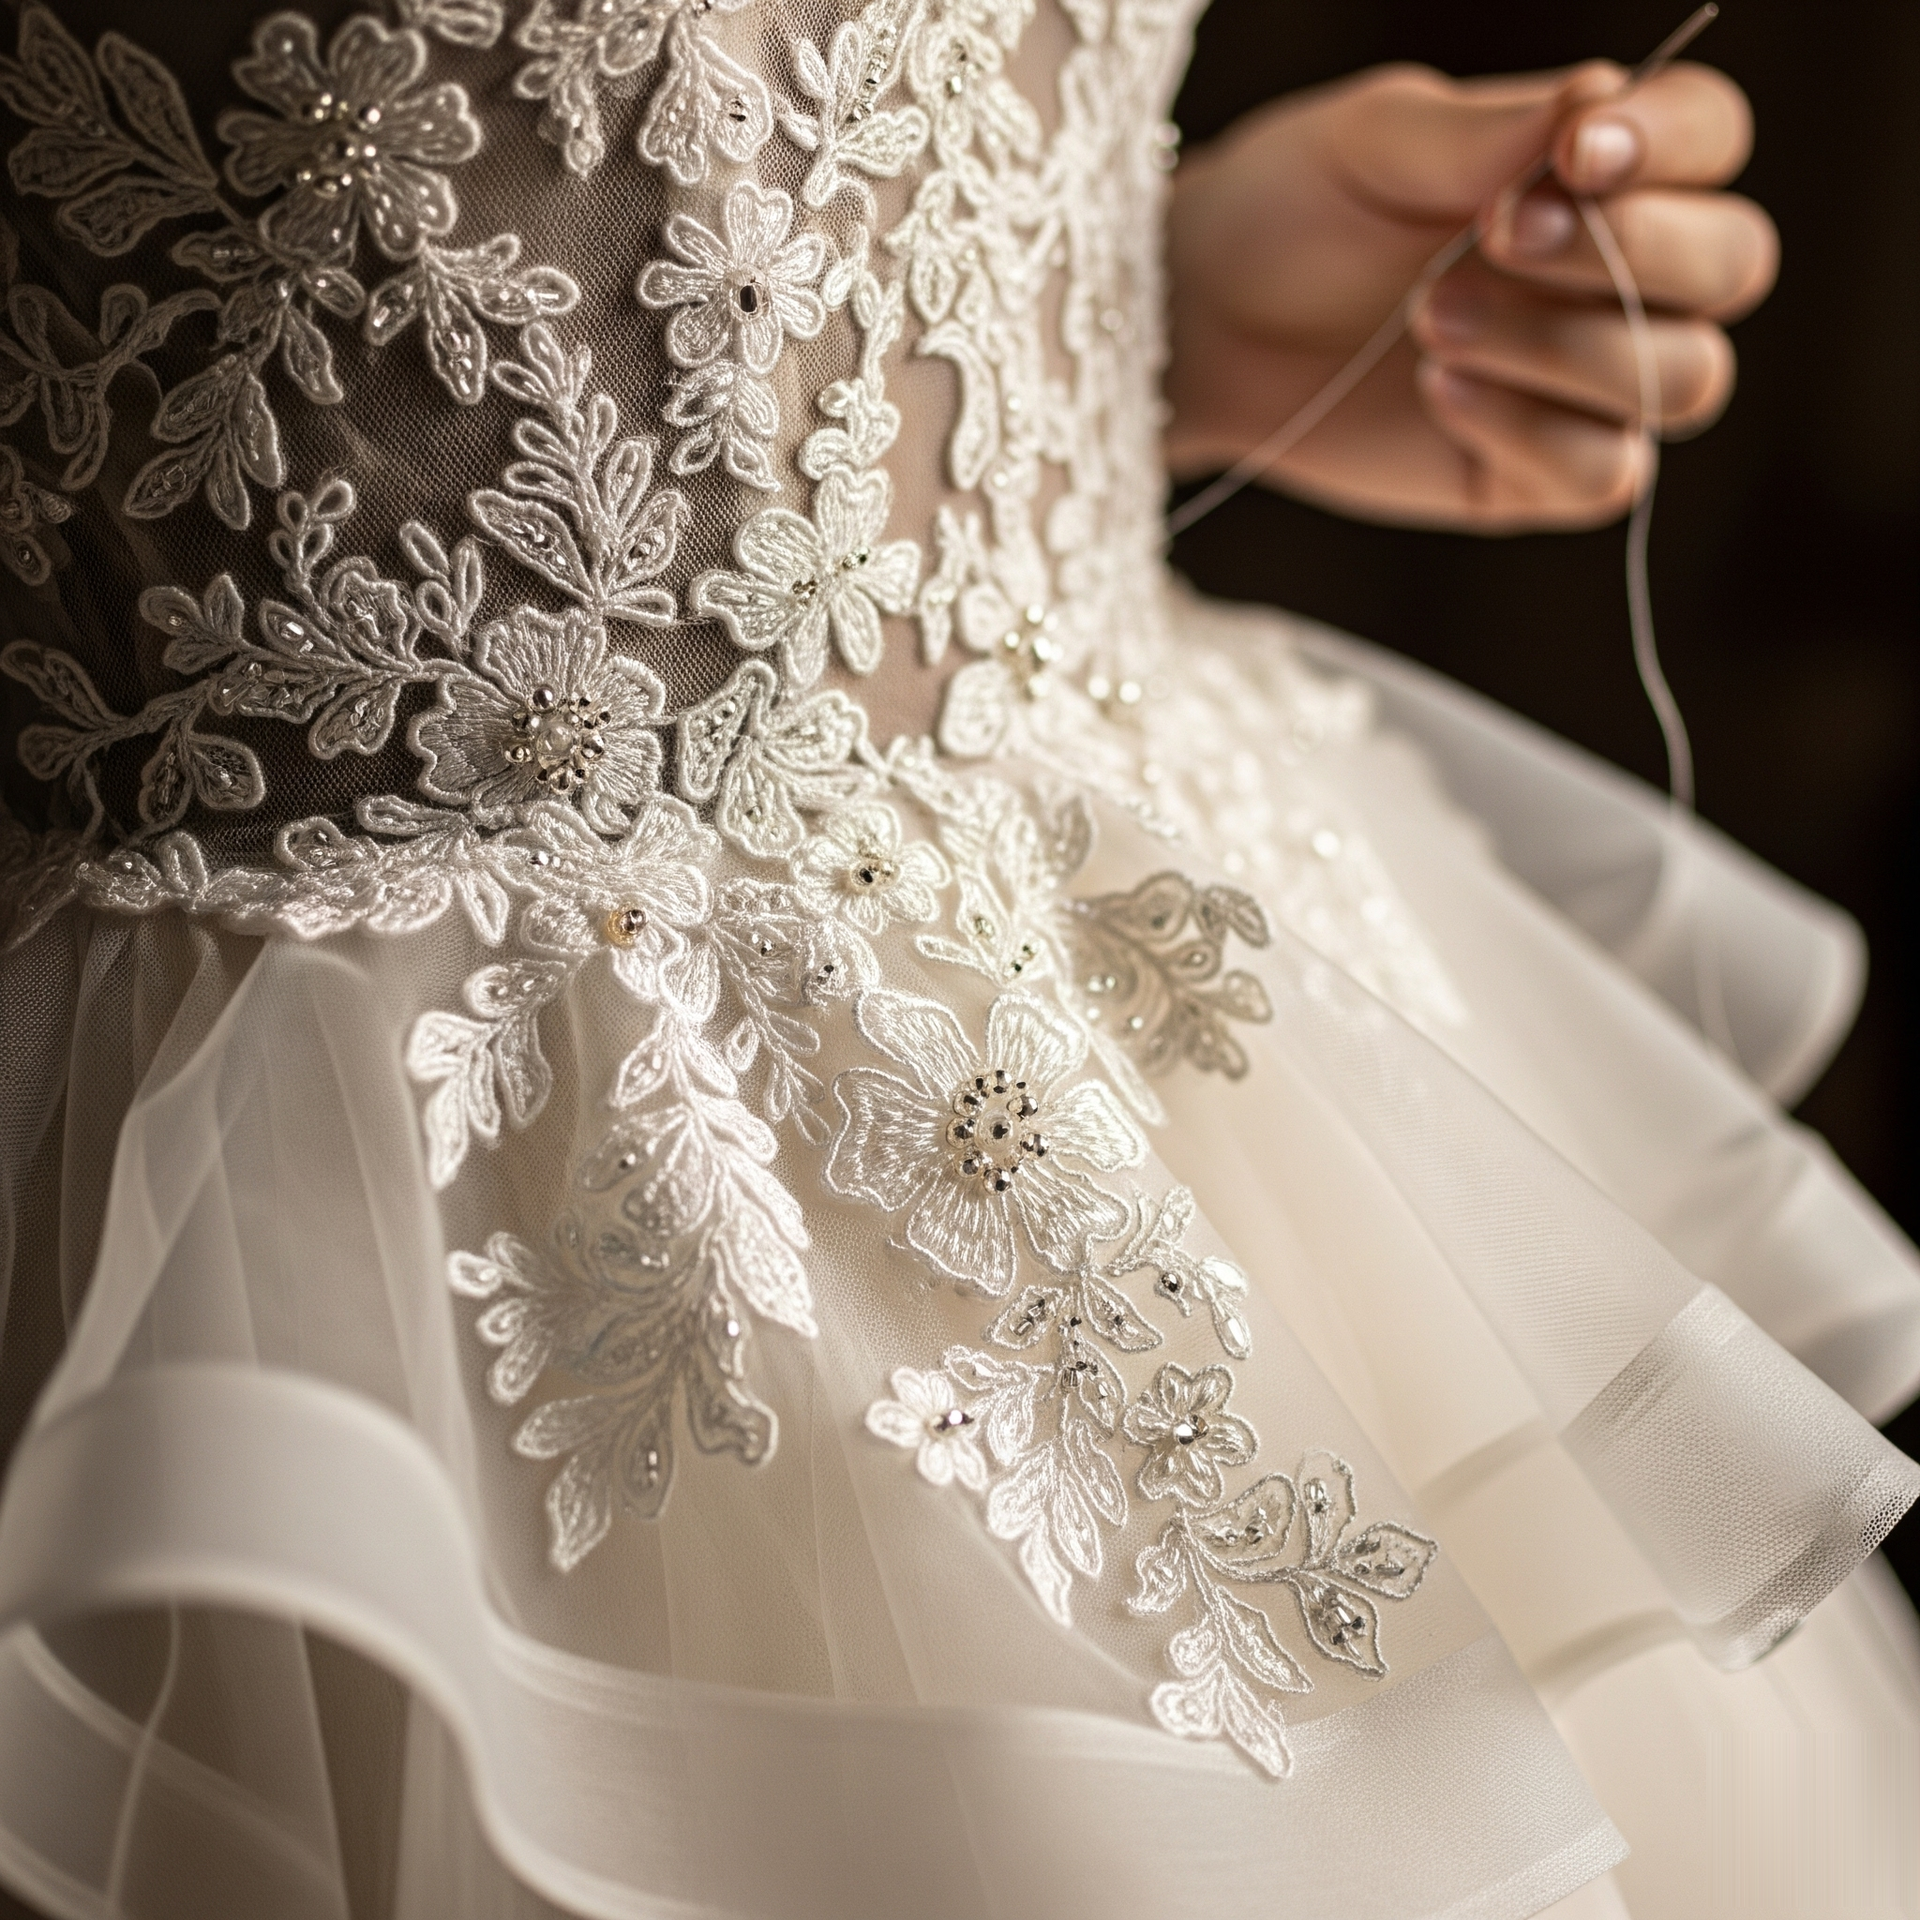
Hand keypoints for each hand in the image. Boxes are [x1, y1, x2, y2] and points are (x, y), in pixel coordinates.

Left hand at [1164, 61, 1777, 531]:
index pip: (1713, 140)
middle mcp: (1618, 275)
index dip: (1673, 146)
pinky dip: (1529, 429)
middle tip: (1489, 237)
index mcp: (1601, 168)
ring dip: (1564, 348)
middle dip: (1624, 253)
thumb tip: (1603, 98)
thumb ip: (1488, 131)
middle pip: (1733, 266)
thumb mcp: (1374, 143)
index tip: (1576, 152)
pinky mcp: (1533, 475)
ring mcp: (1584, 384)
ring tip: (1432, 321)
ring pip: (1683, 380)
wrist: (1205, 322)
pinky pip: (1605, 474)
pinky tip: (1438, 392)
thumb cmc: (1291, 210)